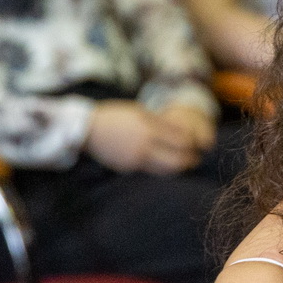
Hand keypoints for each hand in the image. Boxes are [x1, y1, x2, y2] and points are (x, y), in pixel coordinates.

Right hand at [84, 101, 204, 174]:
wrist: (86, 129)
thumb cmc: (116, 116)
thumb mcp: (139, 112)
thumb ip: (161, 122)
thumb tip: (184, 132)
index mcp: (148, 128)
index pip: (181, 140)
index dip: (192, 143)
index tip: (196, 143)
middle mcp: (143, 145)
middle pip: (177, 160)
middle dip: (189, 160)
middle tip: (195, 158)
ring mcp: (135, 158)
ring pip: (165, 170)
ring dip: (177, 168)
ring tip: (183, 164)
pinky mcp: (128, 168)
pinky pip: (150, 171)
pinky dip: (161, 169)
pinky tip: (164, 164)